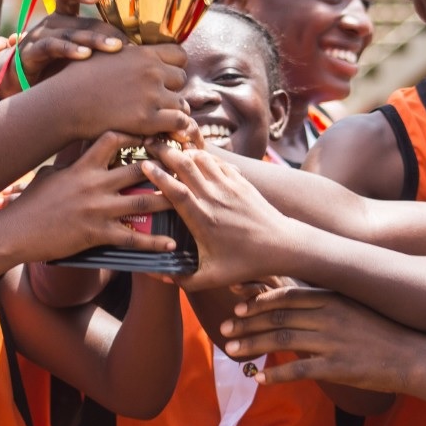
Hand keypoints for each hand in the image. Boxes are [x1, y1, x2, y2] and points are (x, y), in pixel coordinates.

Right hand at [3, 132, 176, 263]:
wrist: (16, 231)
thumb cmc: (30, 204)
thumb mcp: (49, 175)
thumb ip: (71, 166)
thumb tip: (82, 157)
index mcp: (82, 167)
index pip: (113, 139)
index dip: (135, 134)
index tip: (153, 134)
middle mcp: (94, 184)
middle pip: (137, 170)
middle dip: (163, 166)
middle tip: (184, 165)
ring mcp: (97, 209)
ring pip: (142, 201)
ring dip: (168, 200)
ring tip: (189, 199)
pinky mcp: (97, 233)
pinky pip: (132, 238)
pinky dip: (154, 241)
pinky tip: (171, 243)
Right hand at [17, 0, 129, 83]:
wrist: (15, 83)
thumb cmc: (52, 67)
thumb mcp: (75, 52)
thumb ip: (98, 46)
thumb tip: (133, 45)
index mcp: (61, 18)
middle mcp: (50, 23)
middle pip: (81, 21)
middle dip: (107, 30)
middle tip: (129, 41)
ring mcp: (38, 36)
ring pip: (70, 33)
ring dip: (94, 40)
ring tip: (116, 47)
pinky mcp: (30, 53)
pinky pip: (51, 47)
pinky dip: (68, 50)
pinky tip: (85, 55)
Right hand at [50, 43, 193, 142]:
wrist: (64, 104)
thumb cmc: (78, 79)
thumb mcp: (103, 54)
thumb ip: (127, 53)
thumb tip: (134, 49)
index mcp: (143, 53)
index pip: (179, 55)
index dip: (173, 67)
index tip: (163, 79)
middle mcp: (151, 71)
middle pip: (182, 79)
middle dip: (172, 90)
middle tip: (157, 101)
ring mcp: (151, 95)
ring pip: (183, 103)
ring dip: (172, 111)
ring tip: (158, 118)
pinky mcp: (147, 119)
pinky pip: (179, 122)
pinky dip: (174, 127)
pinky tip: (161, 130)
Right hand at [141, 141, 297, 288]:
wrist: (282, 245)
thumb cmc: (246, 264)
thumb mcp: (210, 279)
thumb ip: (181, 279)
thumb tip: (155, 274)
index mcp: (202, 219)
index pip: (175, 189)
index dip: (157, 174)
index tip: (143, 164)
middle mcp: (214, 198)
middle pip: (185, 165)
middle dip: (166, 152)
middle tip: (151, 146)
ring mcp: (229, 186)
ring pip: (203, 158)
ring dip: (185, 151)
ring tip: (171, 149)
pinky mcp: (242, 182)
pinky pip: (219, 162)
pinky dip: (205, 156)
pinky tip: (197, 158)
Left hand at [219, 285, 425, 393]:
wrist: (412, 355)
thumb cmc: (381, 331)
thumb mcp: (353, 307)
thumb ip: (324, 304)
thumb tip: (295, 303)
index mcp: (331, 298)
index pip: (285, 295)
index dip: (258, 299)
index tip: (237, 305)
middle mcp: (329, 316)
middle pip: (277, 316)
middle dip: (247, 322)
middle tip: (224, 328)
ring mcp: (333, 341)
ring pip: (282, 340)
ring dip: (253, 345)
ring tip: (232, 351)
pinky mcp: (337, 367)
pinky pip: (299, 370)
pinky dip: (276, 374)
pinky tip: (259, 378)